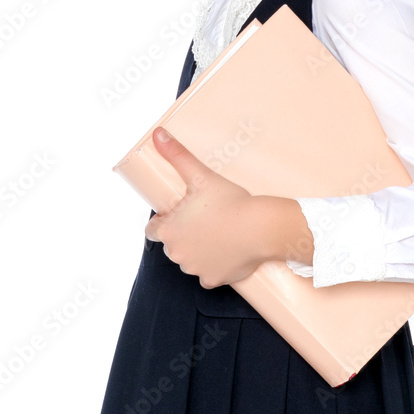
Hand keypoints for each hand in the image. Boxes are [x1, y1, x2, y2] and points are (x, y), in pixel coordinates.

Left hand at [144, 127, 269, 288]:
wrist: (261, 227)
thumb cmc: (230, 201)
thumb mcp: (200, 175)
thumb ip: (177, 155)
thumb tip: (158, 134)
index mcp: (169, 231)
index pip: (153, 230)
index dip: (165, 220)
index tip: (182, 213)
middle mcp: (177, 254)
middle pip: (172, 245)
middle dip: (183, 235)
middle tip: (204, 220)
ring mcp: (195, 269)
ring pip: (190, 260)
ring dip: (198, 250)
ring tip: (217, 233)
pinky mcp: (213, 280)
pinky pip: (208, 275)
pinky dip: (214, 266)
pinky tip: (226, 252)